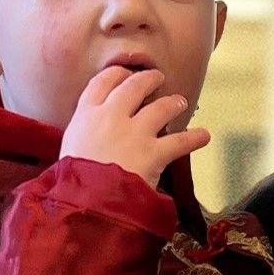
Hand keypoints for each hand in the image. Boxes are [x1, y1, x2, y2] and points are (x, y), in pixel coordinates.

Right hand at [62, 67, 210, 186]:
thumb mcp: (69, 148)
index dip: (117, 74)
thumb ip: (83, 134)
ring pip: (160, 107)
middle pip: (134, 86)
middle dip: (148, 79)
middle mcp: (112, 117)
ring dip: (173, 102)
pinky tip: (204, 135)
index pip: (102, 82)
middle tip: (157, 78)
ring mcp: (135, 133)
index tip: (125, 74)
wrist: (85, 200)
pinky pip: (180, 142)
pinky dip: (195, 138)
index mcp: (86, 115)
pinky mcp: (153, 152)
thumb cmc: (72, 179)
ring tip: (180, 102)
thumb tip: (89, 135)